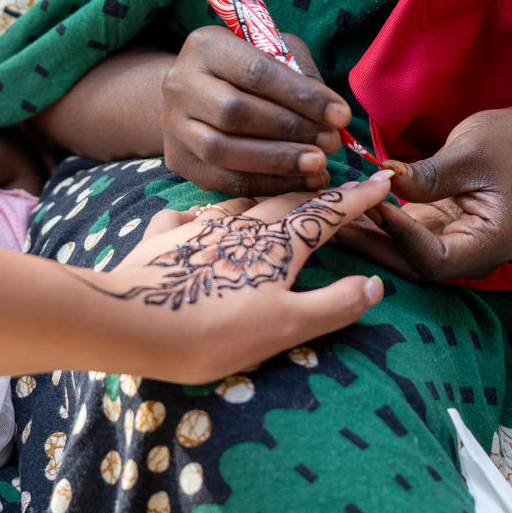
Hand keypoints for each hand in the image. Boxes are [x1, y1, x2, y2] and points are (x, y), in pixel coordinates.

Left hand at [81, 172, 391, 381]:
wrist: (129, 320)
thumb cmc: (214, 330)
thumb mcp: (286, 326)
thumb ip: (334, 304)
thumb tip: (375, 283)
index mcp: (277, 243)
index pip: (326, 214)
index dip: (356, 200)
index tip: (382, 182)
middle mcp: (241, 224)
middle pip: (287, 202)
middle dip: (315, 193)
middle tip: (336, 187)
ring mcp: (199, 228)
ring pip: (240, 202)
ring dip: (264, 197)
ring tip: (273, 199)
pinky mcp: (161, 239)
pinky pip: (185, 217)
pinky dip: (199, 215)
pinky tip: (194, 218)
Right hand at [159, 27, 352, 195]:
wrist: (194, 93)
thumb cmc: (247, 69)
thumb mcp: (273, 52)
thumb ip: (299, 75)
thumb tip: (332, 117)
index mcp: (206, 46)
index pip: (258, 72)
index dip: (303, 96)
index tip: (341, 116)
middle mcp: (181, 83)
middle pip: (236, 112)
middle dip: (291, 130)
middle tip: (331, 144)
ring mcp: (174, 124)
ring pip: (224, 150)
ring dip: (278, 163)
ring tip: (318, 166)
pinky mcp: (178, 159)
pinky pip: (223, 179)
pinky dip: (266, 184)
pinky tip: (300, 182)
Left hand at [337, 107, 511, 282]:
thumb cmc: (509, 141)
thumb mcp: (469, 151)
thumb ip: (428, 175)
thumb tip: (384, 181)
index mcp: (489, 243)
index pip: (436, 259)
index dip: (403, 237)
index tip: (376, 205)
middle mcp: (471, 253)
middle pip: (413, 264)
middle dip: (372, 246)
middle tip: (330, 225)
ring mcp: (453, 242)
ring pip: (402, 252)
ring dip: (367, 237)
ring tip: (324, 219)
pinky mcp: (438, 226)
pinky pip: (402, 234)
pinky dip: (376, 223)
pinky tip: (343, 209)